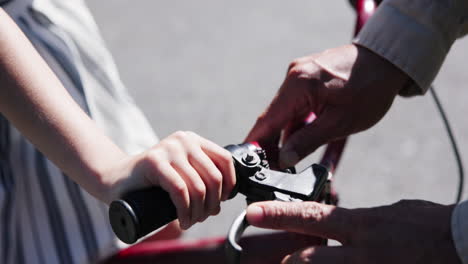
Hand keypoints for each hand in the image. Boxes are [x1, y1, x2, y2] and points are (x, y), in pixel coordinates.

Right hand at [107, 131, 235, 229]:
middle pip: (214, 177)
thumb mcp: (182, 173)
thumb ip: (201, 176)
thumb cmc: (152, 182)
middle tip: (202, 217)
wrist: (116, 180)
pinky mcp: (154, 161)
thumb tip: (225, 197)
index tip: (220, 202)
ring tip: (190, 221)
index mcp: (194, 140)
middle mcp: (184, 140)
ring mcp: (169, 149)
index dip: (229, 185)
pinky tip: (183, 220)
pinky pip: (180, 190)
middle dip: (212, 204)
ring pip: (199, 187)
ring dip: (198, 212)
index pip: (225, 160)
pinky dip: (185, 210)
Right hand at [245, 44, 409, 167]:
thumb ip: (306, 141)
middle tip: (268, 169)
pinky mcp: (307, 77)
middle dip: (269, 143)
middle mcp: (293, 76)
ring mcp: (299, 75)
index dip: (255, 144)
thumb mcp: (339, 123)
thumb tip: (282, 159)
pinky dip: (295, 123)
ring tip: (286, 160)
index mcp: (298, 85)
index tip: (244, 164)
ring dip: (284, 134)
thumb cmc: (371, 89)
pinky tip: (298, 140)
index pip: (267, 120)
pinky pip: (294, 104)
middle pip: (272, 117)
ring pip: (284, 112)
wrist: (389, 61)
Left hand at [246, 200, 460, 263]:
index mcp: (361, 225)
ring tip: (301, 261)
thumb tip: (340, 224)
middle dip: (289, 262)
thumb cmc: (427, 224)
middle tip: (282, 259)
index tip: (252, 212)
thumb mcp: (389, 213)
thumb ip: (359, 220)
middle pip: (305, 260)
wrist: (462, 245)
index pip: (309, 217)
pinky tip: (340, 263)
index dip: (277, 215)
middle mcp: (359, 252)